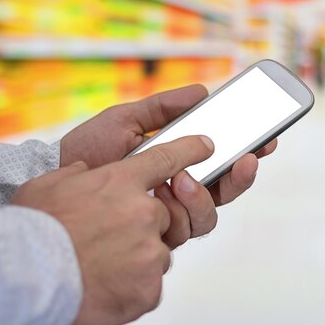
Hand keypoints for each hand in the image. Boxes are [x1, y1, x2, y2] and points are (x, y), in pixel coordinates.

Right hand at [12, 136, 216, 324]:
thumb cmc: (33, 232)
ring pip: (159, 250)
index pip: (168, 158)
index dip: (190, 150)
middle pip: (166, 213)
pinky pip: (152, 281)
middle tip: (117, 234)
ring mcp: (150, 250)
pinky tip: (107, 283)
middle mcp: (143, 212)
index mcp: (121, 181)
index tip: (206, 146)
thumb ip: (76, 174)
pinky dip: (133, 284)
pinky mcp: (150, 286)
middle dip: (148, 223)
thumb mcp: (47, 185)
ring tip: (104, 262)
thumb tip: (83, 171)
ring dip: (138, 255)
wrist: (24, 278)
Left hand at [60, 85, 277, 207]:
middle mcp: (180, 191)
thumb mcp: (128, 118)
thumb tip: (203, 91)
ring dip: (209, 193)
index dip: (248, 150)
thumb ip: (164, 107)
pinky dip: (186, 208)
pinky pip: (187, 227)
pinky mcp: (156, 233)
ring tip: (187, 176)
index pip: (222, 160)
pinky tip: (172, 189)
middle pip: (227, 189)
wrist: (56, 179)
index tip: (268, 137)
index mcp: (179, 162)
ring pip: (211, 212)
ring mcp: (168, 214)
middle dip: (243, 175)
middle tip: (249, 158)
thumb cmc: (89, 149)